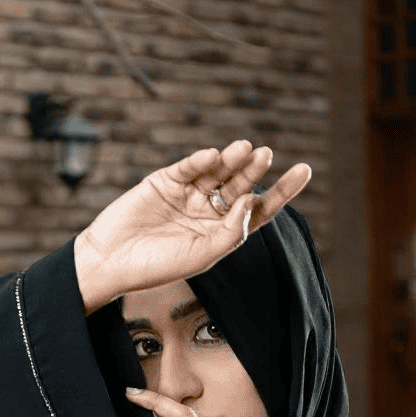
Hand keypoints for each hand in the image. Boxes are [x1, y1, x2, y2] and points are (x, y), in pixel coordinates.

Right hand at [75, 140, 311, 313]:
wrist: (112, 260)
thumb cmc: (157, 266)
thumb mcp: (201, 255)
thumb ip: (230, 232)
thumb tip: (252, 203)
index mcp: (222, 232)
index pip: (258, 209)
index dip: (281, 190)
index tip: (303, 170)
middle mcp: (208, 211)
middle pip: (240, 185)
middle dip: (254, 170)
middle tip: (266, 155)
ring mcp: (187, 194)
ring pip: (217, 172)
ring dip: (233, 160)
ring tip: (247, 150)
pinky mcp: (165, 180)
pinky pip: (188, 167)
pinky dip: (200, 160)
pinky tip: (212, 156)